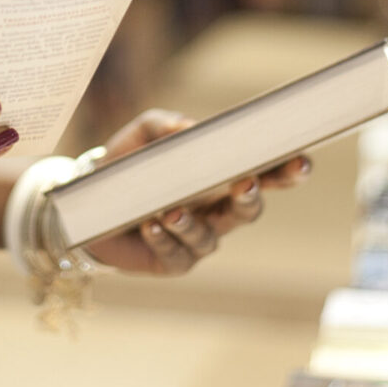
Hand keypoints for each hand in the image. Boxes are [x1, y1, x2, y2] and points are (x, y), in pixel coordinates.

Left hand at [80, 108, 310, 275]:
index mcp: (220, 179)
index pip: (263, 174)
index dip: (286, 171)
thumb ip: (165, 124)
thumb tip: (187, 127)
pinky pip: (177, 255)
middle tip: (245, 181)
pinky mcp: (174, 262)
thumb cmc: (128, 164)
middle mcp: (217, 212)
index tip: (301, 162)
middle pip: (249, 210)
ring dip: (192, 223)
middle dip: (252, 196)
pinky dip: (164, 238)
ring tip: (171, 209)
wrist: (86, 201)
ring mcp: (198, 240)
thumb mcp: (144, 135)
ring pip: (210, 238)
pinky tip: (151, 225)